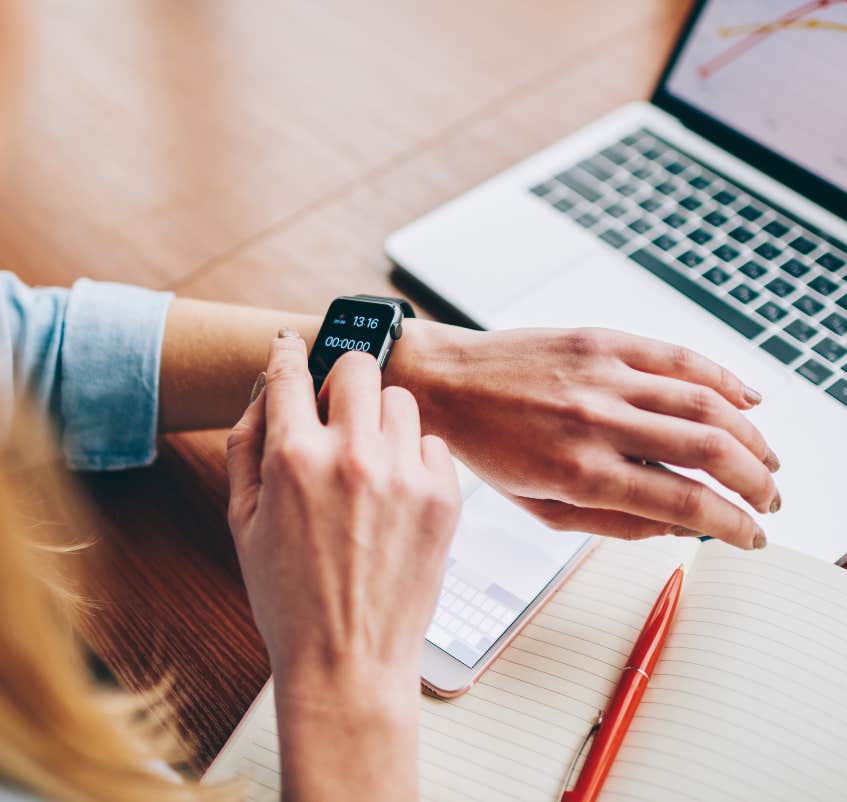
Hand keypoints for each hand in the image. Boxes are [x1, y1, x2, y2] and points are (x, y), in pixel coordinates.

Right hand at [226, 332, 460, 801]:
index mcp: (295, 458)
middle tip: (339, 410)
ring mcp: (404, 474)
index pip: (290, 373)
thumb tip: (263, 392)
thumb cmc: (289, 596)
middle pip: (358, 366)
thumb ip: (247, 445)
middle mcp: (353, 456)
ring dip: (381, 419)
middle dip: (342, 380)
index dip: (287, 354)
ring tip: (371, 461)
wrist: (348, 659)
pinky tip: (398, 493)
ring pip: (401, 400)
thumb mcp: (243, 521)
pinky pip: (433, 443)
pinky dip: (415, 458)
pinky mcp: (444, 496)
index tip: (292, 346)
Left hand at [389, 323, 779, 549]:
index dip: (734, 525)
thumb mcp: (543, 510)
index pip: (686, 503)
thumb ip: (616, 524)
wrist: (448, 384)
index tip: (752, 536)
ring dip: (752, 435)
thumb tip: (682, 527)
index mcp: (581, 473)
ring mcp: (602, 374)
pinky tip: (746, 399)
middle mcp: (598, 422)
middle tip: (771, 499)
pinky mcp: (601, 341)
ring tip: (768, 458)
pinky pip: (678, 356)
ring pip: (707, 401)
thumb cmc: (490, 450)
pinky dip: (723, 377)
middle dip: (758, 482)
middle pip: (711, 450)